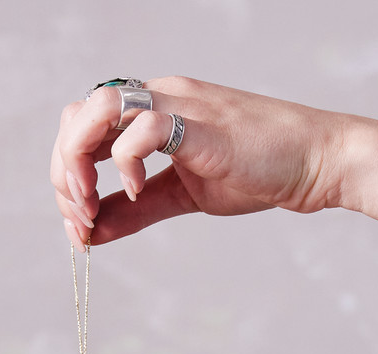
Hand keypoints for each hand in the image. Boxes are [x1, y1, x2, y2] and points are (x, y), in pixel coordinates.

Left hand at [50, 77, 353, 247]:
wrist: (313, 162)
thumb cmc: (255, 172)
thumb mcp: (180, 197)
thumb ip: (134, 212)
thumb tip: (90, 233)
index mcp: (151, 110)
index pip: (83, 125)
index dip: (66, 173)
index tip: (77, 222)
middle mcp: (159, 97)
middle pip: (78, 113)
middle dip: (63, 170)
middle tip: (78, 217)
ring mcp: (179, 105)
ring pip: (99, 108)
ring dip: (80, 161)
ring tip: (90, 205)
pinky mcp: (200, 125)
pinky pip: (144, 128)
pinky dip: (125, 163)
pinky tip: (135, 190)